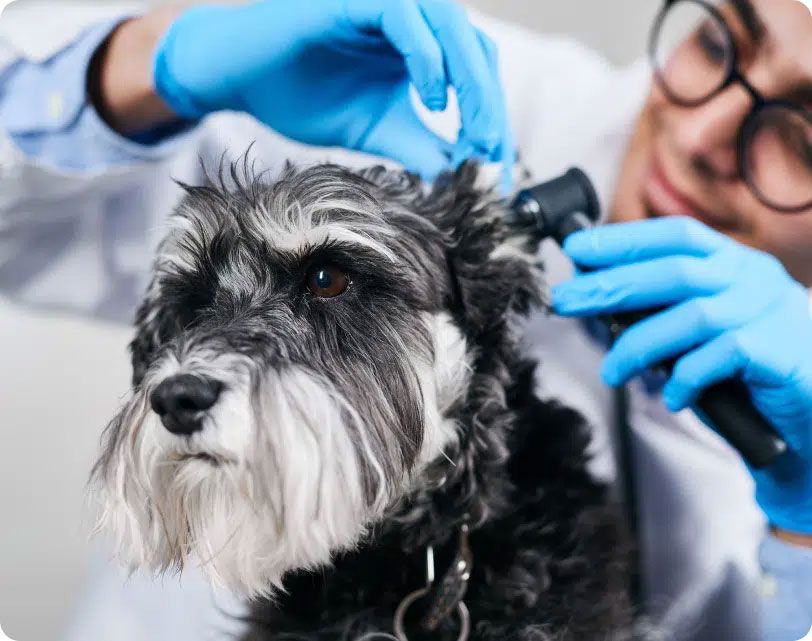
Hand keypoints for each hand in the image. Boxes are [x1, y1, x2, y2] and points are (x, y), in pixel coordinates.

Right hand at [150, 0, 512, 184]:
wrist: (240, 76)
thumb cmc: (302, 96)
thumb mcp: (376, 132)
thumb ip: (421, 148)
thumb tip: (465, 178)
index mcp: (420, 50)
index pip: (476, 75)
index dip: (492, 119)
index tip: (498, 168)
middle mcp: (410, 23)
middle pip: (475, 50)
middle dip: (491, 106)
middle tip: (494, 155)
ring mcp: (386, 7)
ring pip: (452, 27)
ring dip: (471, 83)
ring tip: (475, 132)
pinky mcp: (356, 1)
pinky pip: (405, 18)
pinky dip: (428, 58)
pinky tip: (432, 101)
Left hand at [551, 216, 811, 533]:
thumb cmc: (749, 369)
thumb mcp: (703, 328)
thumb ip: (665, 310)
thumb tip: (598, 301)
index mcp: (733, 264)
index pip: (674, 236)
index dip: (623, 239)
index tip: (576, 247)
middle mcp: (751, 278)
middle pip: (671, 271)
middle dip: (610, 286)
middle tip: (565, 300)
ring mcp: (767, 311)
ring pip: (690, 316)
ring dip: (639, 345)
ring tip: (612, 372)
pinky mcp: (778, 350)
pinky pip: (718, 358)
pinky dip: (685, 378)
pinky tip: (672, 397)